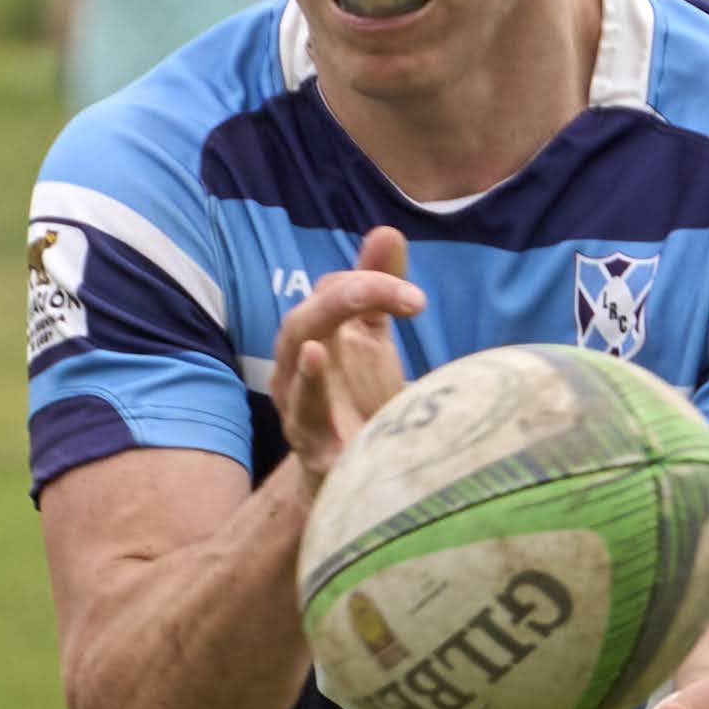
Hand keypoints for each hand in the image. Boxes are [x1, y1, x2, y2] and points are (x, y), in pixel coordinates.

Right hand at [269, 226, 418, 475]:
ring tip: (344, 310)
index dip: (370, 281)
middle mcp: (296, 365)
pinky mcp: (309, 443)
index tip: (416, 299)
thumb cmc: (359, 404)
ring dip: (317, 332)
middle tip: (396, 291)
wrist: (356, 477)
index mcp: (316, 336)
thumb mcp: (371, 343)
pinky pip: (303, 410)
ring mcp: (296, 403)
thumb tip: (386, 232)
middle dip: (346, 295)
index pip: (331, 291)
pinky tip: (316, 360)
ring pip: (292, 355)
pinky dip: (310, 385)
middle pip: (305, 317)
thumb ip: (377, 291)